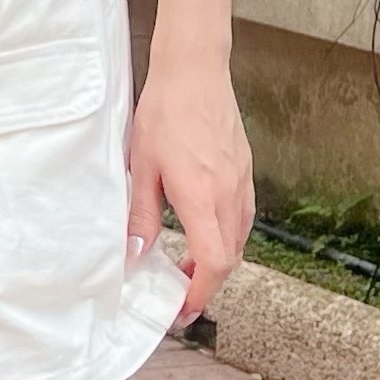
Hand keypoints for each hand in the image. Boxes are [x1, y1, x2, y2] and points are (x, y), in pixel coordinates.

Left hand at [126, 54, 253, 325]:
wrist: (195, 71)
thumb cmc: (165, 112)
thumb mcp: (141, 167)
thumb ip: (140, 215)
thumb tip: (134, 254)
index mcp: (203, 196)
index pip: (215, 262)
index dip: (201, 292)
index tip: (184, 308)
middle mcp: (229, 193)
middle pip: (230, 257)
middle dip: (207, 282)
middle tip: (180, 294)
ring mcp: (242, 181)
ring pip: (239, 238)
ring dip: (218, 260)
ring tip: (189, 267)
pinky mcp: (244, 169)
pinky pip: (242, 215)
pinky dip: (226, 235)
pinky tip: (205, 230)